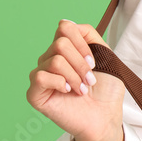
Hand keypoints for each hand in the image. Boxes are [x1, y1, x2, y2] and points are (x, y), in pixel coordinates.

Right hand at [26, 19, 124, 140]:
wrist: (105, 117)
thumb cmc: (106, 90)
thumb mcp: (106, 55)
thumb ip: (89, 35)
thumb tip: (66, 23)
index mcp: (65, 50)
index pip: (64, 27)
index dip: (81, 43)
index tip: (94, 61)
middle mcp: (50, 60)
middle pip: (60, 43)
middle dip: (81, 62)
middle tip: (89, 79)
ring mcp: (41, 76)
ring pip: (54, 60)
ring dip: (75, 76)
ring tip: (82, 89)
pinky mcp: (35, 94)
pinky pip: (40, 77)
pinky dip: (60, 83)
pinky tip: (68, 92)